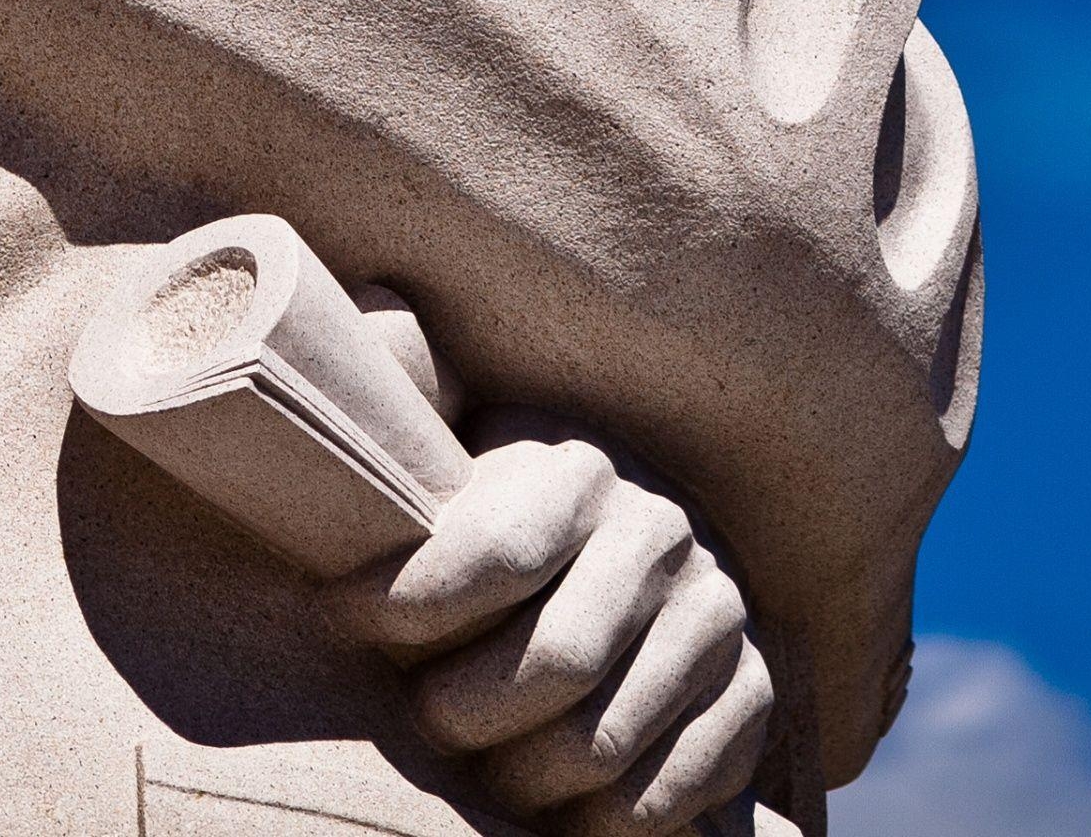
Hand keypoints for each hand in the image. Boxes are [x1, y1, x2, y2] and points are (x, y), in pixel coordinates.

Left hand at [323, 413, 773, 836]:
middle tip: (422, 717)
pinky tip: (556, 806)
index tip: (338, 622)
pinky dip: (600, 819)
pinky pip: (670, 792)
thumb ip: (406, 386)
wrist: (624, 557)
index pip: (497, 550)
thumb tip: (375, 305)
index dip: (403, 604)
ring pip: (604, 741)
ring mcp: (716, 615)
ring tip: (480, 764)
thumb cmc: (496, 507)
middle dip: (463, 709)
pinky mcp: (753, 694)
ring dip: (522, 776)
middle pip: (556, 662)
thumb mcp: (452, 438)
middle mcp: (662, 533)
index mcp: (580, 468)